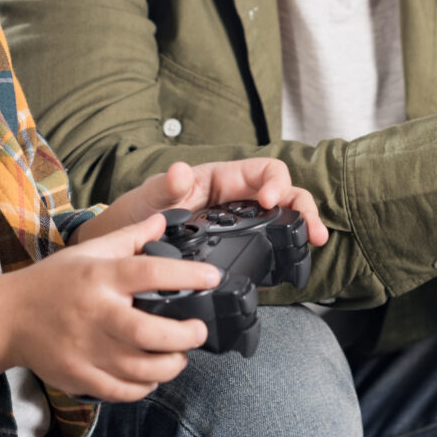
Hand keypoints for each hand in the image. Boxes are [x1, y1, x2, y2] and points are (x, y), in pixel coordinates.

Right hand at [5, 213, 219, 401]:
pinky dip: (144, 386)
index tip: (211, 278)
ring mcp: (85, 349)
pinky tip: (151, 375)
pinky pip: (121, 390)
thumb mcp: (88, 252)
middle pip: (148, 332)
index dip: (187, 276)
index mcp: (99, 277)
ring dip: (169, 365)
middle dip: (184, 335)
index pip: (150, 273)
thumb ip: (129, 237)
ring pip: (139, 368)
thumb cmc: (51, 283)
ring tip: (179, 354)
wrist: (7, 318)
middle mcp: (95, 313)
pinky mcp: (79, 376)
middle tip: (198, 330)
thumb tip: (162, 220)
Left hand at [79, 158, 329, 247]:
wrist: (123, 246)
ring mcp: (238, 225)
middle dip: (303, 208)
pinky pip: (265, 245)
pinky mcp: (235, 248)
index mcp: (221, 179)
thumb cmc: (137, 213)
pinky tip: (289, 266)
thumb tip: (181, 171)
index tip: (269, 201)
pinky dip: (282, 251)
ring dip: (300, 228)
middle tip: (312, 230)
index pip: (263, 170)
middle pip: (283, 195)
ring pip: (280, 220)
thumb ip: (166, 186)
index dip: (275, 182)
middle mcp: (235, 199)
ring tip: (312, 244)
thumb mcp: (149, 198)